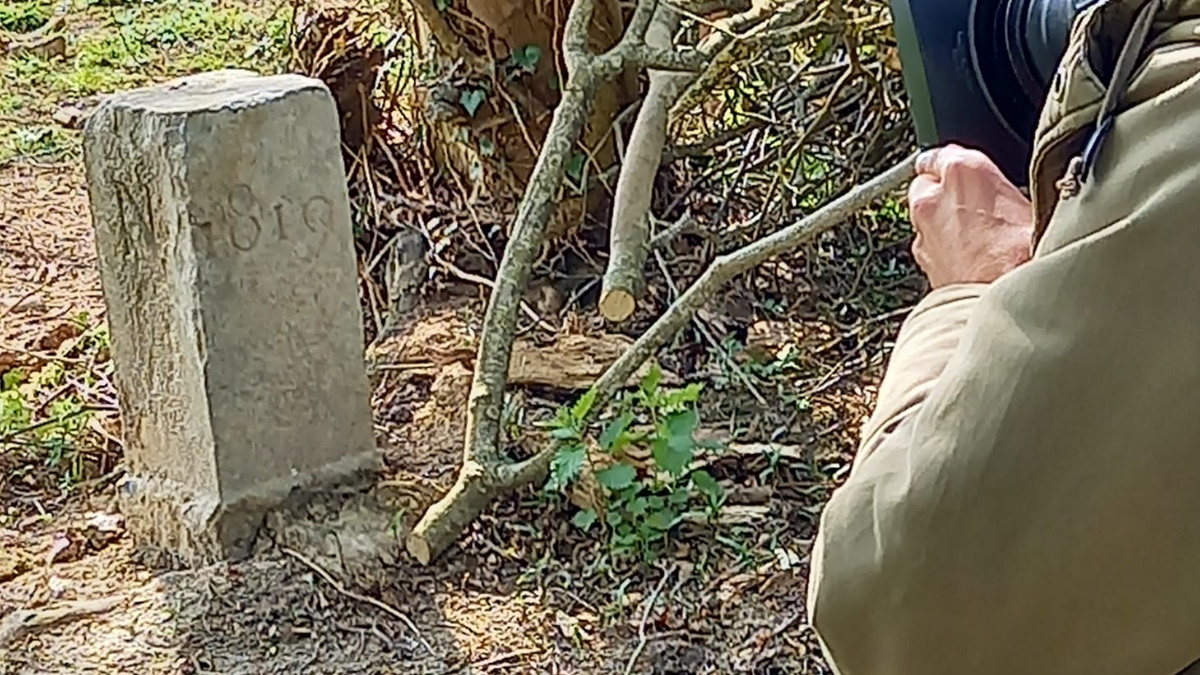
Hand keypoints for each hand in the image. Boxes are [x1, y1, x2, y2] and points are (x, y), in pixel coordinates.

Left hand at [907, 144, 1033, 287]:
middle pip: (927, 183)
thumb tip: (1025, 191)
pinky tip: (969, 257)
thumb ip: (1012, 190)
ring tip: (976, 235)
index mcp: (963, 170)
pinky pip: (929, 244)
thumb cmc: (1024, 256)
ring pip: (925, 215)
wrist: (998, 302)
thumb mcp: (1037, 206)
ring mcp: (923, 230)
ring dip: (942, 221)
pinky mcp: (922, 260)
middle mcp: (933, 197)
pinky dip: (942, 247)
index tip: (967, 172)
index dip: (957, 164)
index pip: (944, 152)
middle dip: (944, 191)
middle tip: (975, 204)